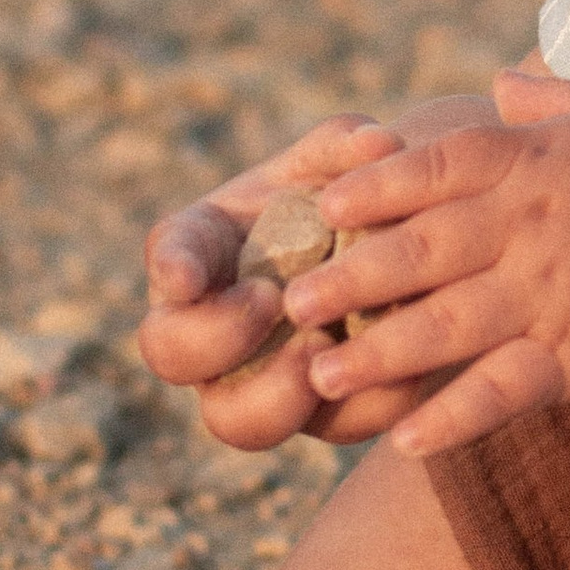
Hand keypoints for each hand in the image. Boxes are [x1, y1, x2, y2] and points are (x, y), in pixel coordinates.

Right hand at [140, 96, 513, 452]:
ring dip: (276, 394)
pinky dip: (364, 402)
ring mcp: (257, 380)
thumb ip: (347, 145)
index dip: (172, 267)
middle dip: (214, 336)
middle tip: (269, 301)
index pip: (169, 253)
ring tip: (323, 351)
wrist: (399, 254)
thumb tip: (375, 143)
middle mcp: (212, 324)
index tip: (186, 274)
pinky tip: (396, 371)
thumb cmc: (347, 195)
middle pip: (172, 354)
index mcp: (205, 249)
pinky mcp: (324, 414)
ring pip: (238, 420)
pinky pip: (331, 426)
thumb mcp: (342, 162)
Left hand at [280, 67, 569, 455]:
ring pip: (445, 324)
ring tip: (320, 376)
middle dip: (349, 274)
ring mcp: (549, 297)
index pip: (437, 165)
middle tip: (289, 300)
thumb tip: (496, 83)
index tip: (318, 200)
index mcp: (535, 165)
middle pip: (421, 248)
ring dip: (378, 353)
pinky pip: (501, 392)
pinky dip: (452, 419)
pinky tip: (403, 443)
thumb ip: (551, 104)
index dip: (373, 182)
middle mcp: (531, 229)